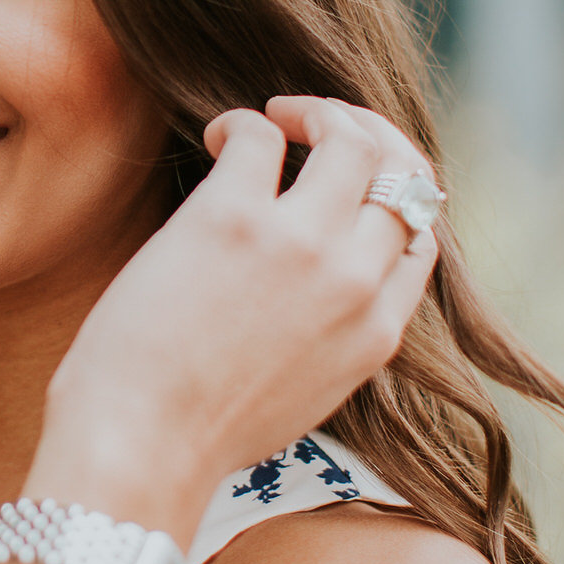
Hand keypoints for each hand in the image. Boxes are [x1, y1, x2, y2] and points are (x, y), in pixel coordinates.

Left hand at [29, 97, 437, 542]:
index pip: (420, 238)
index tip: (346, 188)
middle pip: (403, 174)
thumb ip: (331, 337)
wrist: (144, 450)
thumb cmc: (200, 430)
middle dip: (366, 134)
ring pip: (352, 138)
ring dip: (317, 113)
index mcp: (378, 333)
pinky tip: (216, 138)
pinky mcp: (235, 218)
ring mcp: (300, 246)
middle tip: (317, 127)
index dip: (390, 199)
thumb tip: (316, 287)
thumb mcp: (305, 395)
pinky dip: (241, 122)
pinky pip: (261, 133)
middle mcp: (355, 283)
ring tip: (277, 119)